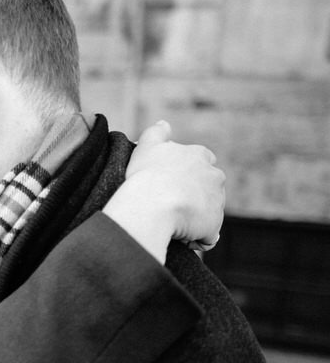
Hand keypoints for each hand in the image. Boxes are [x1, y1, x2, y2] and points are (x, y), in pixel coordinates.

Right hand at [103, 120, 224, 263]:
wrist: (152, 205)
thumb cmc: (146, 175)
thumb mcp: (147, 147)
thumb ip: (156, 133)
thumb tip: (164, 123)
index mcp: (199, 156)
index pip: (201, 161)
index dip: (186, 173)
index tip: (168, 183)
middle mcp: (214, 176)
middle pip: (207, 188)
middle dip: (193, 197)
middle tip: (168, 205)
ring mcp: (216, 201)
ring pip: (206, 212)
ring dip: (193, 218)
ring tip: (170, 224)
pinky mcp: (214, 225)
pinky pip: (206, 236)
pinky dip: (195, 239)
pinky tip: (178, 239)